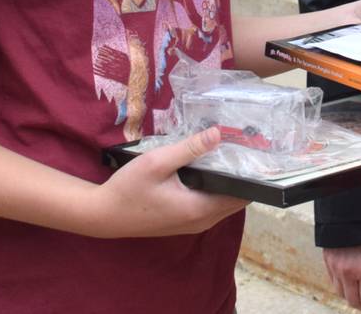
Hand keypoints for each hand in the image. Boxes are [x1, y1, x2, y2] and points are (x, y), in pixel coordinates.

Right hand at [84, 127, 247, 237]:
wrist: (103, 215)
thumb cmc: (128, 188)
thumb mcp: (158, 162)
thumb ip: (189, 149)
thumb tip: (218, 134)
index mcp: (199, 209)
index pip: (240, 194)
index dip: (252, 175)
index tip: (258, 152)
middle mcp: (201, 222)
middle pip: (236, 200)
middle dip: (244, 177)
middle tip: (247, 147)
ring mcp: (193, 225)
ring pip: (224, 204)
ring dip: (230, 184)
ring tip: (233, 155)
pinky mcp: (184, 223)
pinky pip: (212, 207)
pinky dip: (218, 191)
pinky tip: (213, 170)